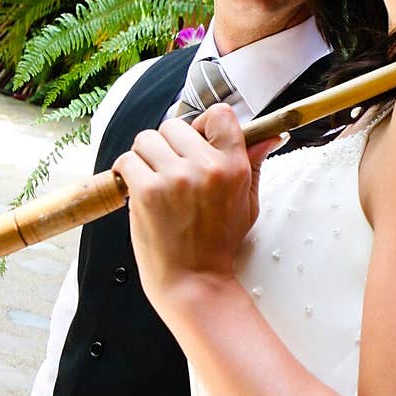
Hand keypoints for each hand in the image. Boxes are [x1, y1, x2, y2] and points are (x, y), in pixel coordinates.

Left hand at [113, 105, 284, 310]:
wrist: (194, 280)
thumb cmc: (219, 244)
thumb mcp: (247, 202)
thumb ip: (253, 164)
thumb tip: (269, 137)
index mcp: (233, 166)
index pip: (219, 114)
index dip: (202, 124)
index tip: (195, 138)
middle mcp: (206, 167)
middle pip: (175, 124)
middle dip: (169, 144)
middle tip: (170, 167)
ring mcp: (175, 178)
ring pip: (147, 138)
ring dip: (145, 155)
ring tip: (152, 178)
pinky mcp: (147, 191)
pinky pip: (127, 159)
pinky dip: (127, 171)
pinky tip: (136, 187)